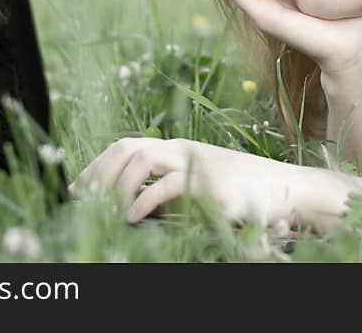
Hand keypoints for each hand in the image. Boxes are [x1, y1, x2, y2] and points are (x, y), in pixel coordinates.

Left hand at [69, 137, 307, 226]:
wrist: (285, 189)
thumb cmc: (239, 192)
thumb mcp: (197, 188)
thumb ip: (166, 190)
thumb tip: (127, 208)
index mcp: (176, 148)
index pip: (125, 145)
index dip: (97, 164)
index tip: (76, 187)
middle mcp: (182, 149)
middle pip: (127, 147)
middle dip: (98, 172)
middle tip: (82, 199)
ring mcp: (196, 163)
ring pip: (142, 158)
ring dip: (117, 184)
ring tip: (105, 208)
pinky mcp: (209, 184)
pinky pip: (167, 185)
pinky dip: (143, 200)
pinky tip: (131, 216)